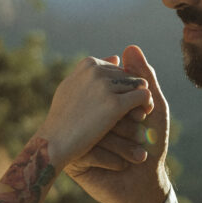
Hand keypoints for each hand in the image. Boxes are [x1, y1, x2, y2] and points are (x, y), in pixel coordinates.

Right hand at [37, 53, 153, 170]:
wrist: (54, 145)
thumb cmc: (63, 121)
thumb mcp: (74, 89)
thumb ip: (94, 73)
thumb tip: (116, 56)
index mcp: (87, 65)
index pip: (117, 69)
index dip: (122, 86)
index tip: (123, 101)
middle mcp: (96, 71)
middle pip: (129, 76)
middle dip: (133, 92)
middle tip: (137, 110)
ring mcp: (104, 87)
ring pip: (138, 84)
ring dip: (142, 99)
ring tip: (141, 115)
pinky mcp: (114, 105)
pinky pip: (142, 96)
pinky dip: (147, 105)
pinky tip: (145, 116)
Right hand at [64, 45, 170, 202]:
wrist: (140, 186)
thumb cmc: (149, 144)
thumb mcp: (151, 107)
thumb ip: (144, 76)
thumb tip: (130, 46)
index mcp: (101, 102)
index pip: (112, 89)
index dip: (130, 102)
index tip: (146, 116)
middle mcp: (86, 119)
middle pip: (103, 107)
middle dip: (129, 124)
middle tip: (142, 137)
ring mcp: (79, 140)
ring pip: (98, 131)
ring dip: (125, 144)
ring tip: (139, 154)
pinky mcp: (76, 161)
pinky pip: (95, 150)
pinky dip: (115, 157)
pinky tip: (126, 165)